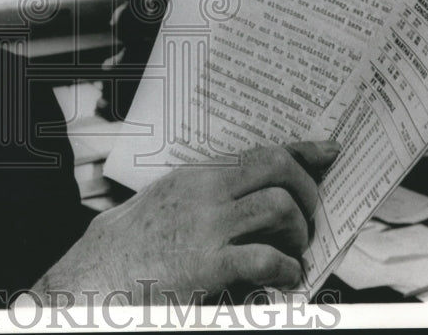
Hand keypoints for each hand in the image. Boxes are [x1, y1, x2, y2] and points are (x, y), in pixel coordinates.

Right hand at [33, 140, 339, 304]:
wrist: (97, 273)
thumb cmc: (130, 242)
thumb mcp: (167, 201)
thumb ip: (206, 193)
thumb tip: (245, 193)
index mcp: (197, 175)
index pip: (260, 150)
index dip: (302, 151)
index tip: (329, 152)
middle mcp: (205, 191)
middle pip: (277, 168)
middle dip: (307, 192)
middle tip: (310, 219)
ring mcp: (207, 224)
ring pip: (279, 207)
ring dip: (298, 232)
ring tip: (294, 251)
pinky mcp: (207, 262)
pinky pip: (266, 257)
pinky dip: (286, 268)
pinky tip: (284, 278)